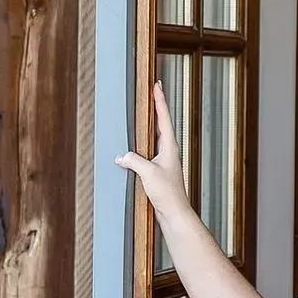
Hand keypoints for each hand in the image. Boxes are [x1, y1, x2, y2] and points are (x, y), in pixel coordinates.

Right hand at [117, 82, 192, 222]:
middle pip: (161, 122)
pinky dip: (141, 142)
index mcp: (169, 146)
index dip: (160, 100)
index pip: (164, 118)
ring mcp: (163, 160)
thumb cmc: (167, 194)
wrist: (174, 213)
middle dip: (157, 106)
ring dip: (150, 123)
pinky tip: (133, 144)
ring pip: (155, 136)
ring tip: (144, 110)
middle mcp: (168, 151)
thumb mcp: (148, 173)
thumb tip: (122, 156)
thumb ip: (134, 160)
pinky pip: (147, 150)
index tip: (157, 85)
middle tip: (153, 90)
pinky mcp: (157, 170)